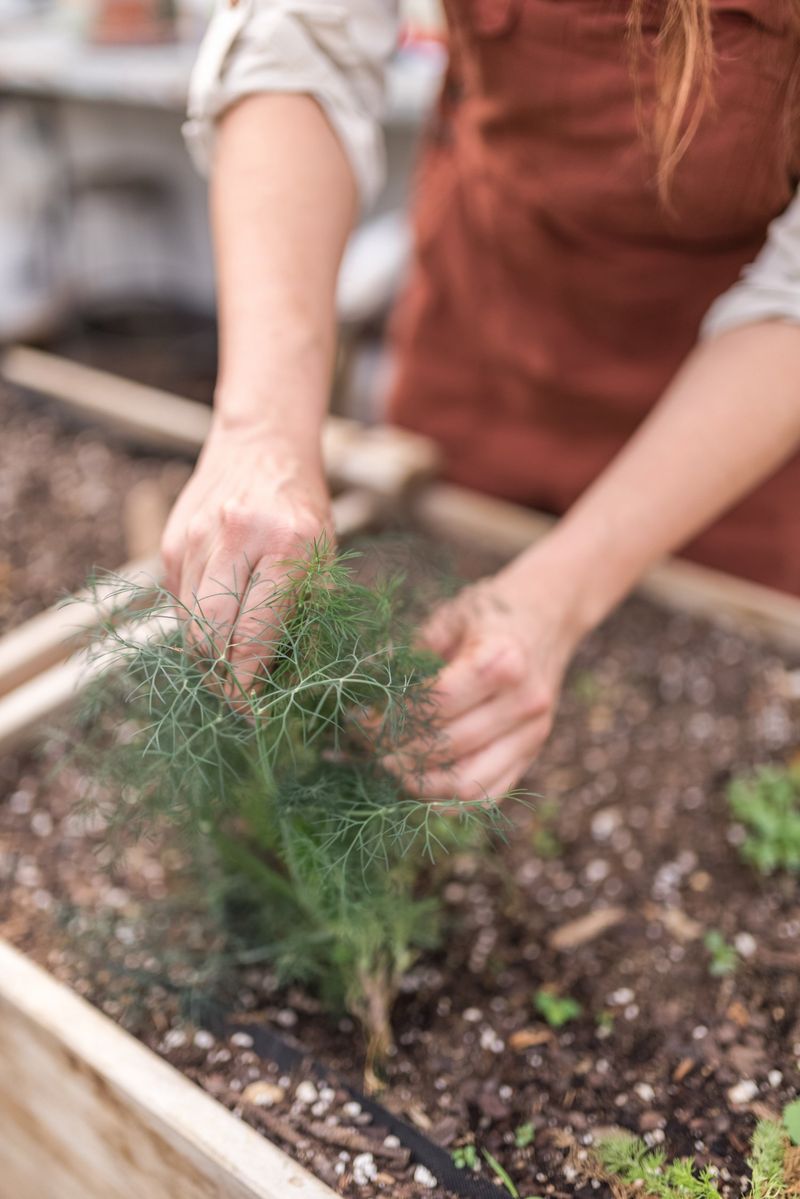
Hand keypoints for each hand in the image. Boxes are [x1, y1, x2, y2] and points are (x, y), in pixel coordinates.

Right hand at [161, 416, 331, 688]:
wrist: (263, 444)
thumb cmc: (303, 512)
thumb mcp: (324, 558)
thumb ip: (307, 617)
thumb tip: (289, 685)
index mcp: (287, 543)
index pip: (256, 635)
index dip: (251, 684)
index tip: (257, 711)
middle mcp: (236, 536)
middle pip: (211, 636)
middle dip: (222, 677)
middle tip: (239, 695)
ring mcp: (197, 537)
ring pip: (189, 625)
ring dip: (208, 654)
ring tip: (232, 662)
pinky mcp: (172, 540)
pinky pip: (179, 603)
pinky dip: (197, 623)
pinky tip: (219, 621)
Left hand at [384, 557, 579, 802]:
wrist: (548, 615)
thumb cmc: (490, 612)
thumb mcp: (449, 617)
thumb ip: (411, 656)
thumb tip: (365, 693)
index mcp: (502, 661)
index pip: (436, 705)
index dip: (389, 717)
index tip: (359, 717)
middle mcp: (524, 702)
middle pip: (448, 746)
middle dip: (396, 750)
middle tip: (366, 742)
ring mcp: (533, 733)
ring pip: (466, 782)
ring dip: (419, 781)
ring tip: (389, 762)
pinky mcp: (533, 753)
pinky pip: (488, 794)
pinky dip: (448, 799)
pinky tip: (419, 780)